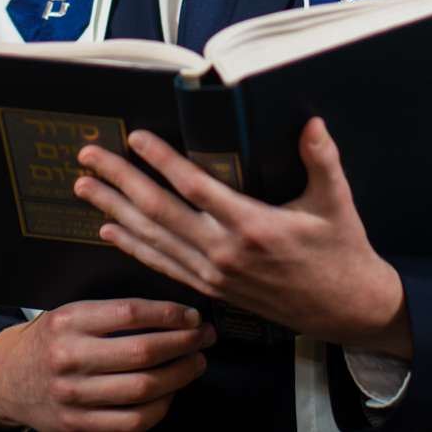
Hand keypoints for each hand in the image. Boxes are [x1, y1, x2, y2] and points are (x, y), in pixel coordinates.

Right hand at [0, 299, 213, 431]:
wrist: (6, 379)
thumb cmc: (47, 341)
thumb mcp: (69, 313)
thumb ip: (110, 311)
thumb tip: (169, 311)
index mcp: (68, 321)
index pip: (130, 313)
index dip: (170, 314)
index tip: (191, 315)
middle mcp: (69, 357)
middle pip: (144, 352)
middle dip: (184, 344)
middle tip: (203, 338)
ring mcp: (74, 395)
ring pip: (144, 389)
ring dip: (180, 376)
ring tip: (195, 363)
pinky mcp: (78, 425)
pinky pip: (133, 422)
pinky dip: (161, 408)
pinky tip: (170, 393)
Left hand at [75, 118, 411, 356]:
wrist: (344, 308)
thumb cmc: (341, 252)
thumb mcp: (336, 203)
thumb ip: (321, 160)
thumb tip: (312, 123)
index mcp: (252, 226)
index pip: (194, 187)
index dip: (161, 161)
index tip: (135, 138)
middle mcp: (225, 252)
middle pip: (159, 211)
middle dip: (120, 180)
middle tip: (90, 157)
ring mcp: (214, 273)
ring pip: (153, 239)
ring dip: (115, 210)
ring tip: (86, 187)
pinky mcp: (212, 288)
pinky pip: (162, 264)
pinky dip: (132, 246)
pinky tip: (109, 229)